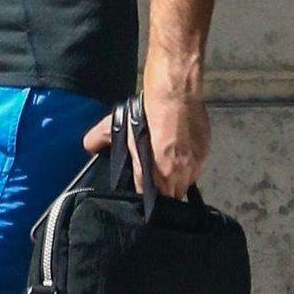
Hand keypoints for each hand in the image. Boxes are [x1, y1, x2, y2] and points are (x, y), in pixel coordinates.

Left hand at [81, 84, 209, 199]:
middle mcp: (176, 176)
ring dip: (178, 177)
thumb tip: (88, 146)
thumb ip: (98, 140)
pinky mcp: (205, 154)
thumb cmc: (146, 113)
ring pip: (185, 183)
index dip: (147, 197)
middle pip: (171, 195)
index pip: (150, 199)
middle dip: (164, 190)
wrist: (174, 94)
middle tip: (157, 177)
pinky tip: (181, 150)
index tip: (144, 191)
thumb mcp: (116, 127)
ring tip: (169, 163)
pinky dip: (190, 163)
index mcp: (154, 175)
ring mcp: (193, 166)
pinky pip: (197, 167)